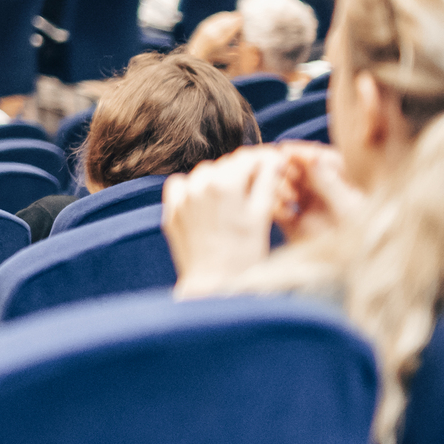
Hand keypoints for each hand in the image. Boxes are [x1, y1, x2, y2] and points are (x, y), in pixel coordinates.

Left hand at [162, 147, 289, 294]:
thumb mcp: (261, 217)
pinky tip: (207, 204)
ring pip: (204, 173)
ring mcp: (181, 198)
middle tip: (258, 186)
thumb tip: (273, 159)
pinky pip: (181, 186)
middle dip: (243, 172)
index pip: (247, 157)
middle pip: (226, 164)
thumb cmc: (244, 256)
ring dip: (219, 180)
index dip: (263, 159)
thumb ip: (266, 183)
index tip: (273, 163)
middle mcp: (198, 185)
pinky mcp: (171, 211)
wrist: (214, 287)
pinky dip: (194, 189)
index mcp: (224, 184)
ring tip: (234, 201)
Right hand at [268, 141, 364, 247]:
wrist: (360, 271)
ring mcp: (310, 208)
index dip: (305, 153)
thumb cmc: (367, 237)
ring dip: (281, 187)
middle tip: (281, 171)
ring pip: (287, 187)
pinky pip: (279, 210)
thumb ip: (329, 183)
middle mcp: (325, 192)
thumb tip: (312, 157)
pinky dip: (276, 208)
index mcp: (346, 183)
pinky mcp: (296, 226)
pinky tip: (284, 213)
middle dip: (289, 168)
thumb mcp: (351, 207)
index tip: (287, 150)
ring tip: (287, 196)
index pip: (322, 159)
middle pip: (300, 170)